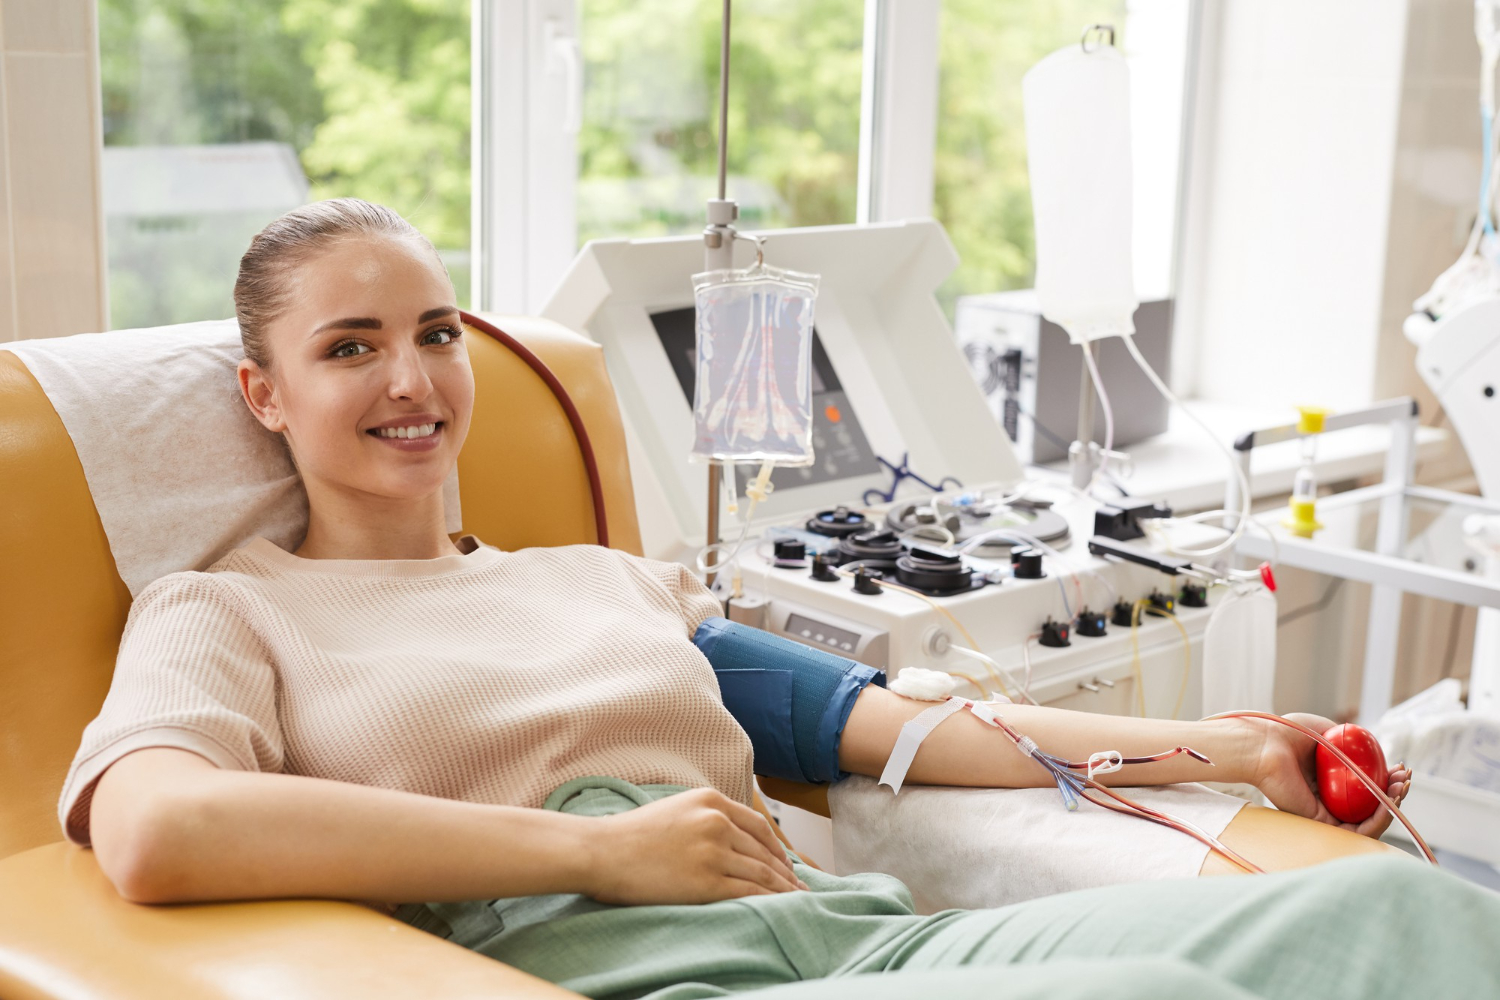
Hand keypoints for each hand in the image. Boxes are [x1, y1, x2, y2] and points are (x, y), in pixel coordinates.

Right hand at [585, 788, 807, 905]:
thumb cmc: (631, 835)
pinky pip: (749, 891)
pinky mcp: (706, 880)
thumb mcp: (676, 809)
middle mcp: (716, 820)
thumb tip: (733, 838)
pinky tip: (779, 907)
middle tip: (800, 885)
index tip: (787, 862)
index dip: (778, 847)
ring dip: (783, 888)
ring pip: (761, 872)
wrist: (601, 851)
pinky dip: (769, 900)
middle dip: (785, 871)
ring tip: (796, 899)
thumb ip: (706, 817)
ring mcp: (712, 850)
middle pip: (763, 850)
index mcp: (710, 799)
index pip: (759, 825)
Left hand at [1248, 712, 1411, 838]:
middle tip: (1406, 779)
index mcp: (1331, 781)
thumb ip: (1352, 743)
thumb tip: (1374, 753)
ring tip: (1402, 788)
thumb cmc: (1290, 732)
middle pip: (1372, 806)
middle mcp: (1329, 800)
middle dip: (1396, 793)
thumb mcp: (1329, 731)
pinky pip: (1358, 829)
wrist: (1267, 743)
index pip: (1367, 789)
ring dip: (1393, 806)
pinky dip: (1379, 818)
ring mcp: (1326, 814)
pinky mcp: (1321, 824)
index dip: (1388, 781)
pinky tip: (1389, 800)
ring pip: (1370, 820)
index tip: (1400, 768)